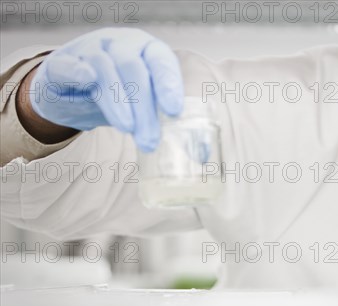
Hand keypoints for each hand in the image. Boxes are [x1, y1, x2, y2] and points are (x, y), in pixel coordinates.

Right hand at [29, 27, 183, 151]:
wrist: (69, 91)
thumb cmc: (119, 97)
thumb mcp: (144, 107)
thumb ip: (168, 125)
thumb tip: (202, 154)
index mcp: (147, 52)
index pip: (162, 62)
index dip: (169, 85)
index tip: (174, 112)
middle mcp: (121, 45)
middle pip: (136, 70)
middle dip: (145, 108)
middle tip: (150, 140)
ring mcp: (90, 50)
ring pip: (106, 69)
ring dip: (119, 102)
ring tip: (128, 130)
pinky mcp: (62, 62)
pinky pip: (69, 65)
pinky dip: (78, 72)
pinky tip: (88, 81)